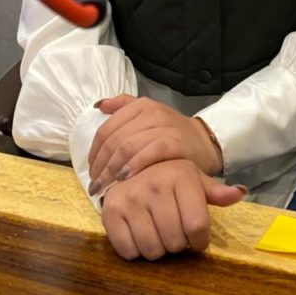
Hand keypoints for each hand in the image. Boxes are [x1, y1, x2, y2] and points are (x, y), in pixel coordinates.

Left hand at [88, 95, 222, 196]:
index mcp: (141, 106)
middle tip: (95, 185)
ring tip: (104, 188)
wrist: (204, 143)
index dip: (94, 152)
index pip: (107, 129)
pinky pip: (149, 152)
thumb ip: (124, 107)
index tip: (90, 172)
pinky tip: (124, 179)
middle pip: (114, 139)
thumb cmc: (171, 134)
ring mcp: (164, 126)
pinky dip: (134, 165)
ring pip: (128, 146)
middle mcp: (151, 112)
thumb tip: (98, 105)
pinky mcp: (175, 142)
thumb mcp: (148, 116)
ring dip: (112, 170)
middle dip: (100, 165)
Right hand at [101, 158, 244, 259]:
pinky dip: (135, 251)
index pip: (198, 227)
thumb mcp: (195, 180)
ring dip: (157, 249)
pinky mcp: (110, 211)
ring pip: (152, 250)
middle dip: (178, 245)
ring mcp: (131, 197)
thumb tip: (240, 192)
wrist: (130, 168)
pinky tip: (138, 233)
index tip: (196, 239)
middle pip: (175, 242)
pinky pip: (128, 251)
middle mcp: (155, 184)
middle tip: (173, 233)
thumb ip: (216, 191)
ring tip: (158, 233)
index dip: (199, 241)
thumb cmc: (168, 178)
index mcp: (181, 176)